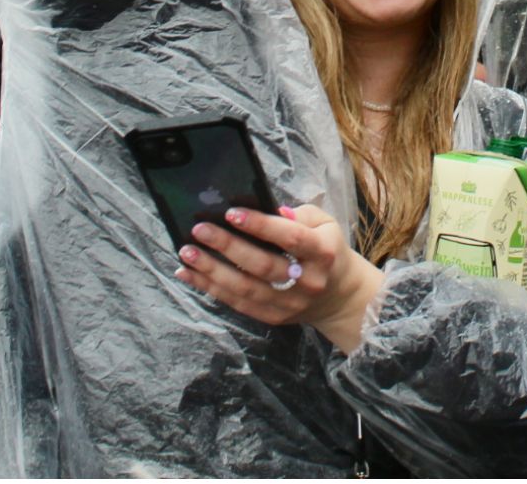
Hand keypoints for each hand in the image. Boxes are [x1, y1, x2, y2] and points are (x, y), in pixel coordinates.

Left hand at [174, 203, 383, 352]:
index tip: (231, 213)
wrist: (339, 295)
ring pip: (246, 288)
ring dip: (212, 270)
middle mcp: (307, 281)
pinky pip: (238, 304)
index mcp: (322, 252)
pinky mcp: (273, 317)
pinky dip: (210, 288)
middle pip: (263, 265)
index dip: (261, 225)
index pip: (291, 237)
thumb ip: (299, 215)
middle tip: (200, 230)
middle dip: (228, 246)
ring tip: (187, 253)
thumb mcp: (325, 224)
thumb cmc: (327, 250)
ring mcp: (290, 303)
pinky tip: (189, 274)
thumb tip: (268, 210)